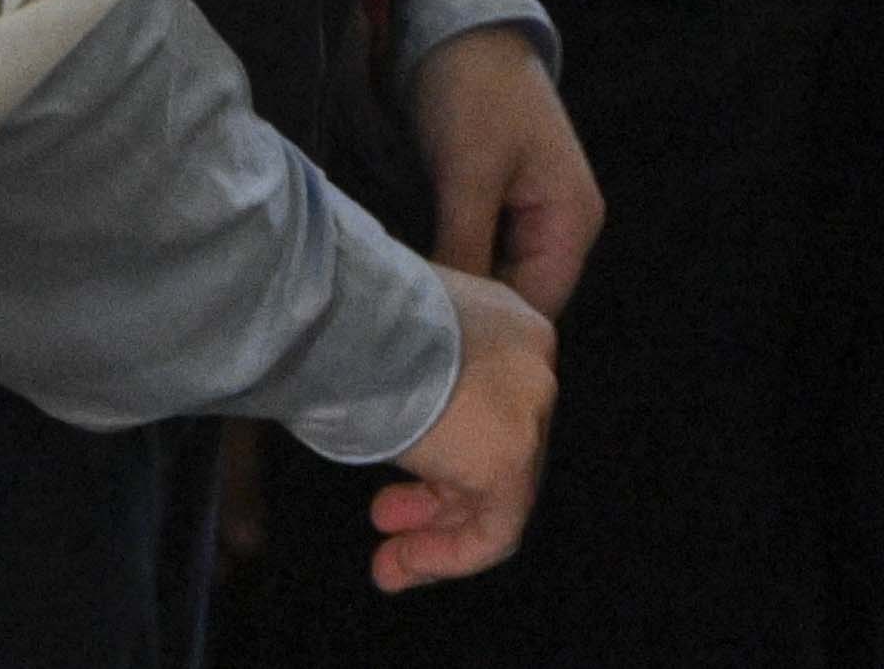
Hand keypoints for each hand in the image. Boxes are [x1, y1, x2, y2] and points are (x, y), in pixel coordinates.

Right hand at [357, 270, 554, 593]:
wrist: (350, 318)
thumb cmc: (351, 318)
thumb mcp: (398, 339)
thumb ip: (419, 373)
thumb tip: (404, 423)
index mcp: (508, 321)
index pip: (491, 401)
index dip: (444, 449)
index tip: (398, 474)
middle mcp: (533, 361)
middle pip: (495, 447)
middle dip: (438, 496)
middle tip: (387, 515)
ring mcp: (531, 410)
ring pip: (499, 491)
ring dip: (440, 533)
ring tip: (389, 564)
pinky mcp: (512, 458)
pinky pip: (496, 528)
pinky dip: (450, 556)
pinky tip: (401, 566)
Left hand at [405, 25, 601, 320]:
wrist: (462, 26)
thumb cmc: (474, 91)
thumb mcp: (468, 174)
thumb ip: (465, 248)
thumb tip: (452, 317)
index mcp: (572, 221)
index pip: (538, 306)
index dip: (491, 325)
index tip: (436, 334)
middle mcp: (563, 226)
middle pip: (521, 295)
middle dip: (474, 308)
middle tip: (417, 320)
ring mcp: (535, 215)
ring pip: (500, 277)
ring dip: (463, 285)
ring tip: (416, 298)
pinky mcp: (505, 204)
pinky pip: (486, 252)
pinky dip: (458, 260)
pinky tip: (424, 267)